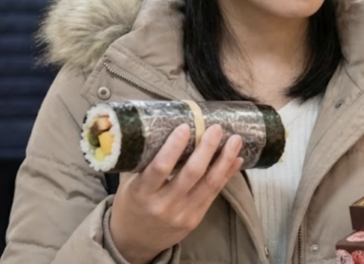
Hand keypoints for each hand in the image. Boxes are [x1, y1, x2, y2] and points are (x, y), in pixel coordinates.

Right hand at [110, 124, 243, 263]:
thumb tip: (155, 123)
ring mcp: (182, 213)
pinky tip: (236, 159)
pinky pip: (214, 193)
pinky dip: (226, 174)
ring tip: (235, 140)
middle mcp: (163, 204)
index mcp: (142, 193)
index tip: (185, 127)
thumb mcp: (128, 181)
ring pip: (209, 184)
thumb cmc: (131, 203)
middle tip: (217, 128)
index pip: (160, 168)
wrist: (135, 241)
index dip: (174, 147)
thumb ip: (140, 157)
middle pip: (191, 174)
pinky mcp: (196, 218)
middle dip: (207, 148)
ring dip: (225, 160)